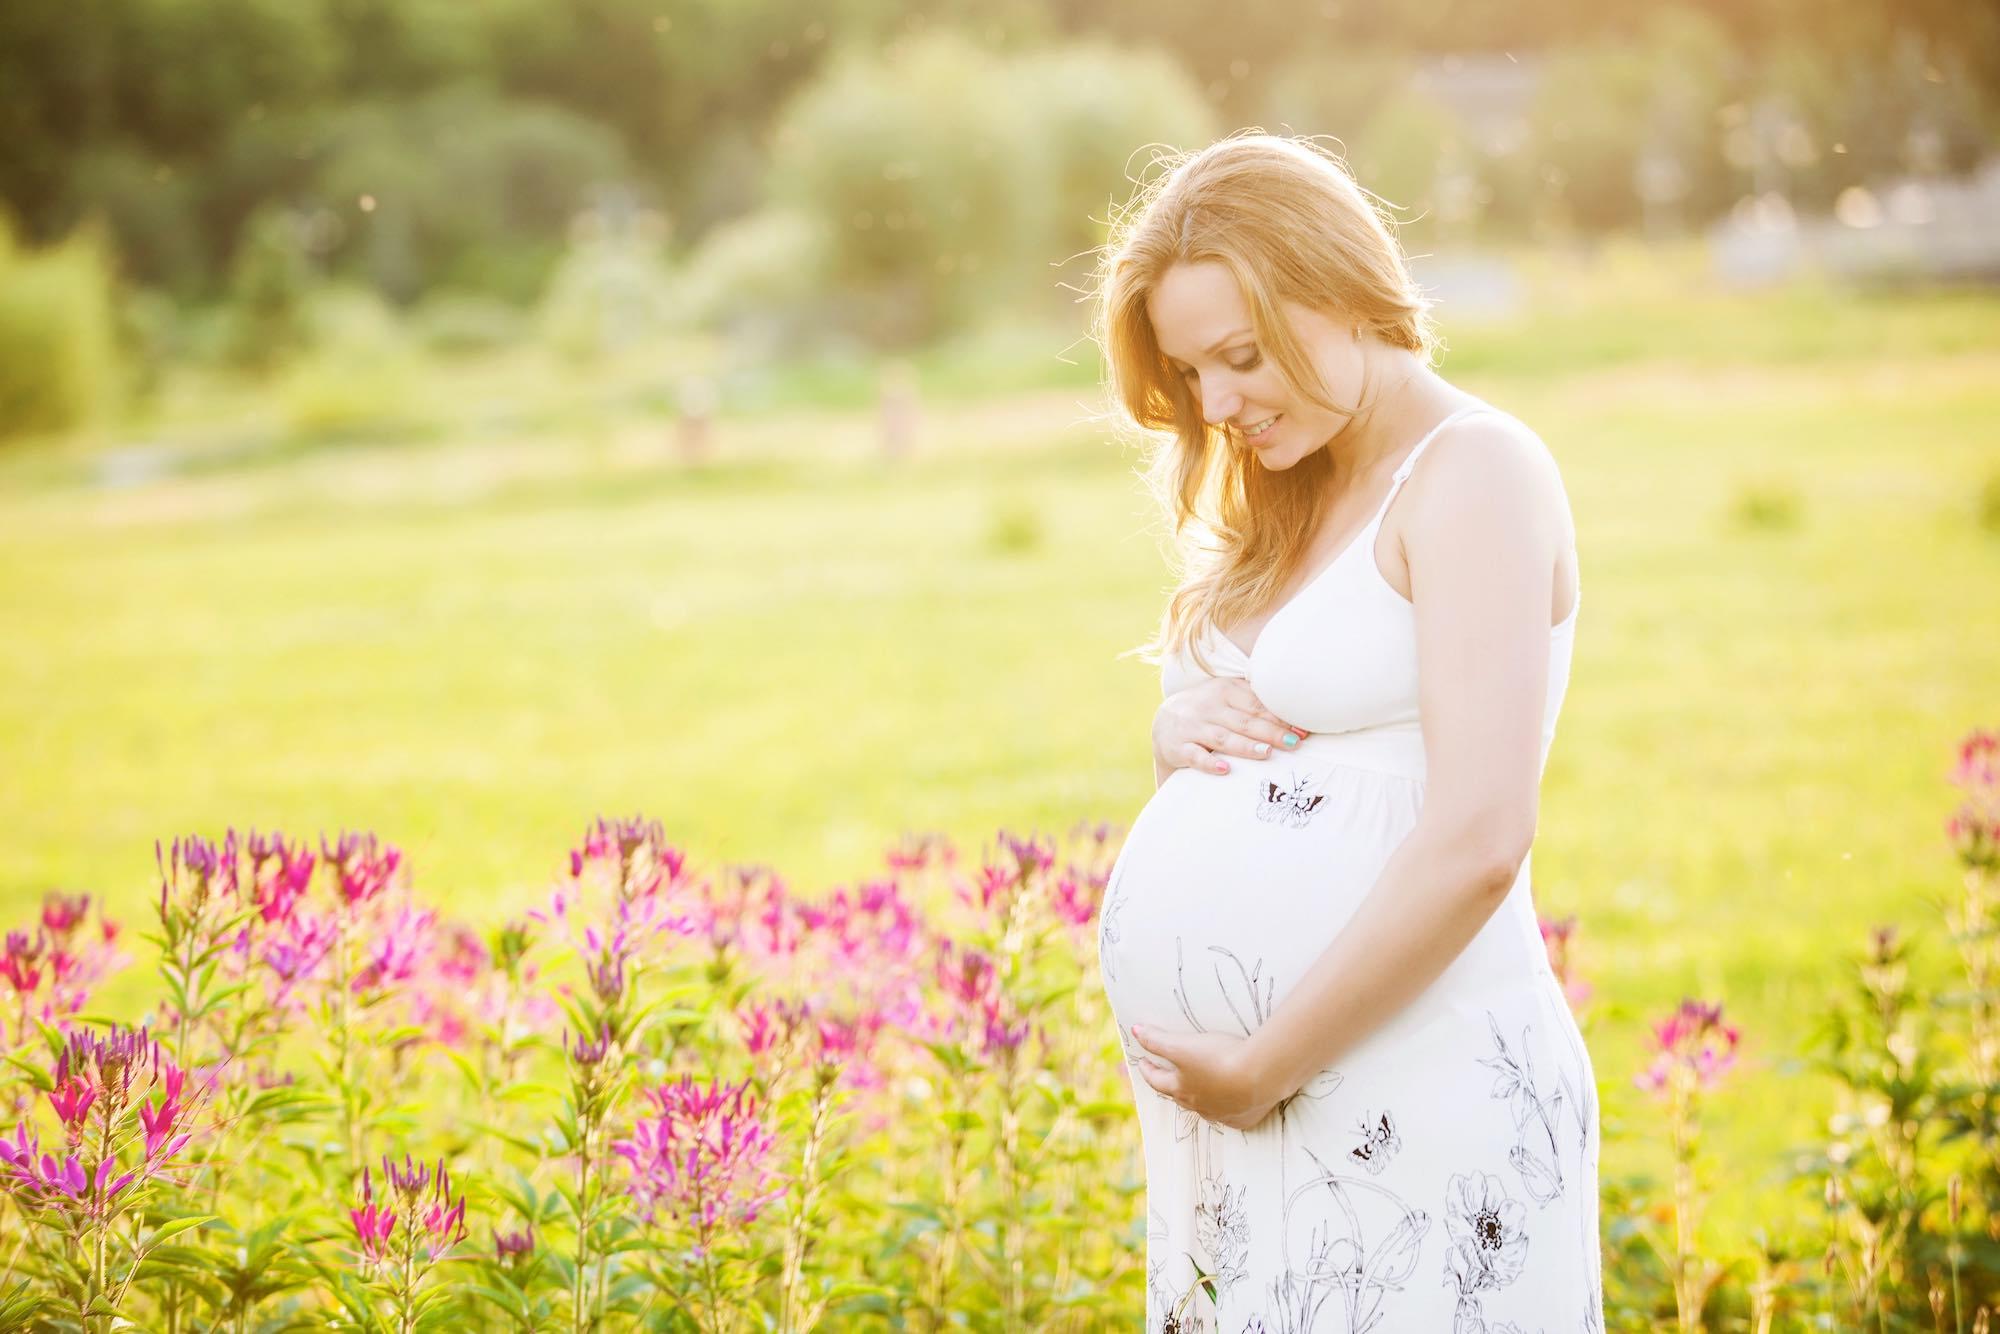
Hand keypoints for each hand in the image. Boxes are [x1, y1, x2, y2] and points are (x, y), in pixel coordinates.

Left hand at [1129, 1024, 1280, 1131]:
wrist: (1260, 1076)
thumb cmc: (1218, 1058)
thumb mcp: (1182, 1046)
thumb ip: (1157, 1039)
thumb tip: (1135, 1030)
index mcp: (1181, 1088)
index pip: (1156, 1080)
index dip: (1148, 1069)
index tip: (1143, 1062)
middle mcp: (1198, 1106)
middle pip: (1178, 1096)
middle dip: (1171, 1085)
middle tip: (1168, 1076)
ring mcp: (1221, 1115)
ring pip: (1204, 1108)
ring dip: (1199, 1098)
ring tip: (1200, 1088)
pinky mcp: (1243, 1119)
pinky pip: (1231, 1115)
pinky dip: (1228, 1108)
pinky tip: (1232, 1102)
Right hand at [1153, 676, 1309, 776]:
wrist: (1163, 723)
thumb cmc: (1208, 712)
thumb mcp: (1227, 699)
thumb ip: (1254, 704)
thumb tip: (1295, 720)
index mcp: (1225, 690)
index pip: (1256, 705)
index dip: (1280, 718)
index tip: (1302, 731)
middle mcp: (1208, 706)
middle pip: (1244, 721)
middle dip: (1270, 733)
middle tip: (1294, 743)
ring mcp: (1192, 726)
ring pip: (1223, 738)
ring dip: (1246, 746)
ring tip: (1267, 754)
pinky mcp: (1178, 747)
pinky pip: (1195, 756)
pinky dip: (1209, 763)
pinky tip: (1225, 769)